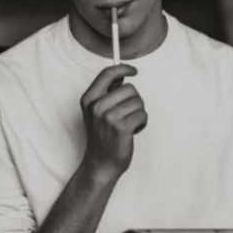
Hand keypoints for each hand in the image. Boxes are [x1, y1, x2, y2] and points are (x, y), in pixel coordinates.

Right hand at [80, 64, 147, 180]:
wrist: (100, 164)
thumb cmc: (102, 136)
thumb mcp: (96, 111)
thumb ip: (107, 93)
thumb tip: (121, 75)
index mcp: (89, 99)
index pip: (107, 74)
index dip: (123, 68)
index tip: (133, 70)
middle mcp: (97, 106)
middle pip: (129, 88)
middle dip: (134, 100)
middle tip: (127, 114)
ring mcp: (109, 117)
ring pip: (138, 101)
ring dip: (138, 112)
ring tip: (128, 124)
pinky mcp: (122, 128)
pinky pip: (142, 114)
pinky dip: (142, 123)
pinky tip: (133, 131)